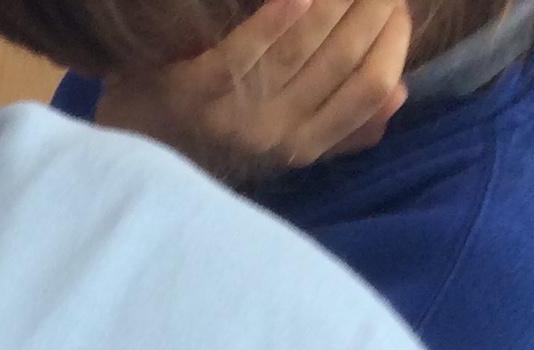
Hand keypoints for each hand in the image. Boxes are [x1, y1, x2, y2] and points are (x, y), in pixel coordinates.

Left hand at [94, 0, 410, 179]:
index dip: (393, 42)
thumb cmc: (212, 141)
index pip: (371, 89)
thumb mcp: (278, 146)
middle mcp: (274, 134)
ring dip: (335, 1)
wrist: (134, 150)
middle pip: (345, 59)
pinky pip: (247, 49)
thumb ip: (340, 130)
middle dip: (371, 9)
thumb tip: (399, 96)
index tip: (397, 8)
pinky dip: (278, 16)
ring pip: (305, 46)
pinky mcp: (195, 90)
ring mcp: (234, 113)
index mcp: (302, 147)